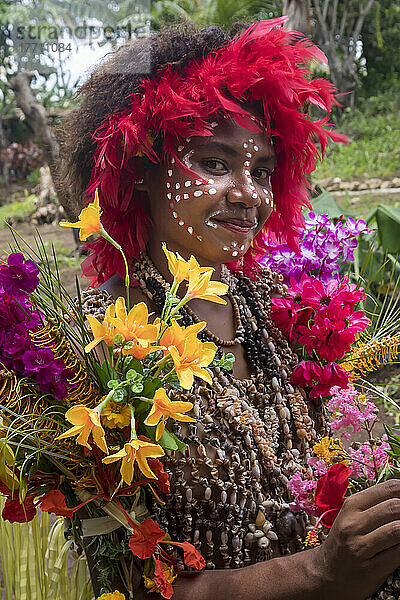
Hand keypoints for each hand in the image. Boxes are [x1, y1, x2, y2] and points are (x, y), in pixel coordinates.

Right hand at [313, 479, 399, 599]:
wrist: (326, 573)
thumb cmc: (344, 541)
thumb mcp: (351, 517)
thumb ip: (374, 505)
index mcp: (351, 506)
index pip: (388, 488)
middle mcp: (353, 524)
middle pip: (395, 507)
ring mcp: (360, 547)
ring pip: (398, 529)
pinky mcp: (370, 569)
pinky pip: (397, 554)